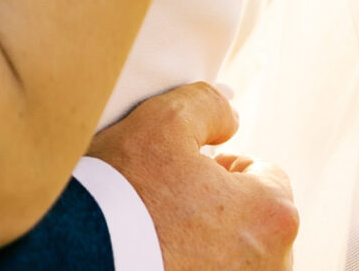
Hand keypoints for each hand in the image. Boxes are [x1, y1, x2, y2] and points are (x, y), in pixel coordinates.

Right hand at [89, 84, 297, 269]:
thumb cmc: (128, 191)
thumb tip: (232, 113)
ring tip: (164, 237)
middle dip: (222, 209)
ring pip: (238, 257)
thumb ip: (209, 105)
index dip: (224, 165)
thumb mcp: (164, 120)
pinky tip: (161, 260)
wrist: (82, 256)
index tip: (187, 174)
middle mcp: (276, 266)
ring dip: (211, 245)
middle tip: (171, 204)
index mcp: (276, 215)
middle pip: (255, 220)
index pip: (266, 174)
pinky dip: (194, 268)